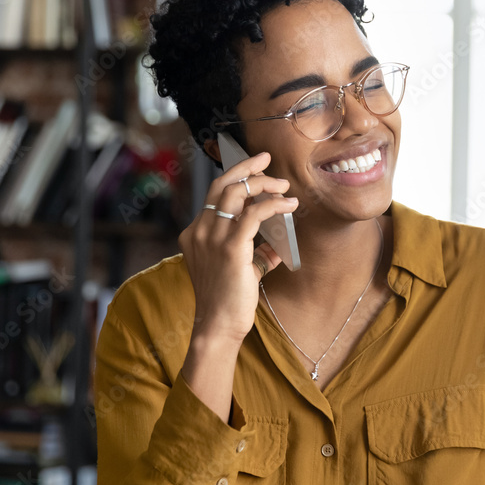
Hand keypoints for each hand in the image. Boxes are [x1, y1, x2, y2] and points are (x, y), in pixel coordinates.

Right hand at [178, 151, 297, 342]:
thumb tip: (276, 243)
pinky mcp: (231, 247)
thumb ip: (255, 253)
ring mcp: (212, 238)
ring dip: (263, 184)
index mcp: (195, 233)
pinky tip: (288, 204)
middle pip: (222, 185)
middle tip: (266, 159)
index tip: (256, 169)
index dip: (237, 177)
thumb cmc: (228, 301)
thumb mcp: (241, 270)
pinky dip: (274, 204)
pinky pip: (254, 214)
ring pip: (237, 193)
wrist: (217, 326)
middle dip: (246, 167)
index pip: (215, 195)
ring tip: (284, 186)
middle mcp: (200, 231)